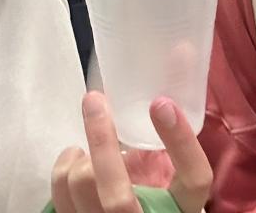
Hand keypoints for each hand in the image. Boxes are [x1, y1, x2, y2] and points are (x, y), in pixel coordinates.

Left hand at [50, 92, 211, 212]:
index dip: (180, 141)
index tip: (161, 102)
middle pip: (118, 196)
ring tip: (85, 145)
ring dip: (79, 158)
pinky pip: (60, 198)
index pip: (195, 179)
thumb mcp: (171, 177)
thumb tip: (179, 56)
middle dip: (101, 141)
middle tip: (95, 99)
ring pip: (82, 191)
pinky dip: (63, 169)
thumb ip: (171, 140)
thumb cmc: (156, 200)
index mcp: (183, 208)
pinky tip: (74, 159)